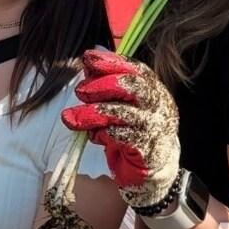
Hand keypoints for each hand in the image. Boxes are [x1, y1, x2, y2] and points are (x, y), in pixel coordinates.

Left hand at [61, 50, 180, 208]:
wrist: (155, 169)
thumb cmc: (134, 130)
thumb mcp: (122, 105)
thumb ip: (107, 86)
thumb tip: (86, 66)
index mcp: (153, 89)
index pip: (135, 69)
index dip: (111, 62)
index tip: (88, 58)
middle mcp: (158, 105)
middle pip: (132, 86)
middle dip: (101, 85)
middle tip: (79, 91)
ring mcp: (155, 126)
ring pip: (121, 112)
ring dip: (92, 113)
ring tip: (70, 117)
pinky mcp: (146, 148)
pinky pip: (119, 136)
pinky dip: (101, 134)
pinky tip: (94, 136)